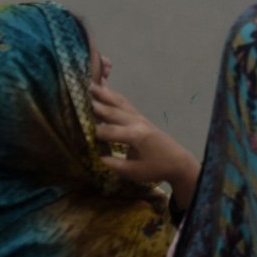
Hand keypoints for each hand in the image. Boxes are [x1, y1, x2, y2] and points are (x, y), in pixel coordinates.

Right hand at [91, 84, 200, 210]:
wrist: (178, 162)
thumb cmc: (157, 168)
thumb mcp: (135, 172)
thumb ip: (115, 165)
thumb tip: (96, 158)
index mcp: (136, 136)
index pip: (109, 131)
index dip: (95, 133)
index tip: (79, 132)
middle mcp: (137, 123)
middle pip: (113, 112)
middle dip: (96, 104)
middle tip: (78, 94)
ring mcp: (140, 118)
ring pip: (120, 103)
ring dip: (105, 94)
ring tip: (91, 85)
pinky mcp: (142, 118)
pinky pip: (126, 104)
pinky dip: (115, 96)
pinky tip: (106, 90)